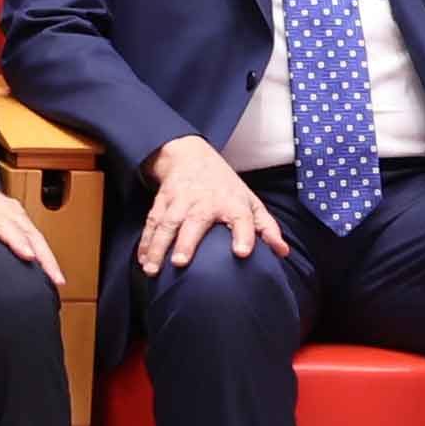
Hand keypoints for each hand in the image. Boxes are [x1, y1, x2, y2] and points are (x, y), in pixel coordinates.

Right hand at [137, 138, 285, 272]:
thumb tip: (282, 252)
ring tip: (152, 269)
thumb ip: (266, 228)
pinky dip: (145, 242)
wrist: (189, 156)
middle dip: (186, 242)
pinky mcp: (162, 202)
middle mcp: (205, 202)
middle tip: (180, 262)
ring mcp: (180, 201)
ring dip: (158, 246)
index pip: (242, 219)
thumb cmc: (225, 186)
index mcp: (232, 203)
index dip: (244, 235)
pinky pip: (152, 223)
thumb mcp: (250, 201)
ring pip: (167, 224)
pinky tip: (142, 261)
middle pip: (195, 222)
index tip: (242, 253)